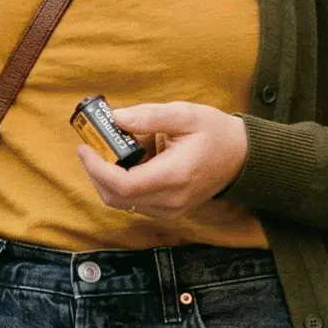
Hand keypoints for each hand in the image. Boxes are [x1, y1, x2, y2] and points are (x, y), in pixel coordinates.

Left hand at [77, 103, 248, 221]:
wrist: (242, 158)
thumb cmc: (215, 134)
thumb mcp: (185, 115)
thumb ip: (149, 116)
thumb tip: (116, 118)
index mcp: (174, 176)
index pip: (122, 185)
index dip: (96, 168)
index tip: (85, 147)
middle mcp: (170, 201)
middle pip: (115, 197)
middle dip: (96, 171)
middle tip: (93, 145)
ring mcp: (170, 210)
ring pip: (121, 202)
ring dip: (110, 176)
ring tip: (122, 149)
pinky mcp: (168, 211)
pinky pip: (134, 202)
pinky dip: (124, 182)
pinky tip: (135, 160)